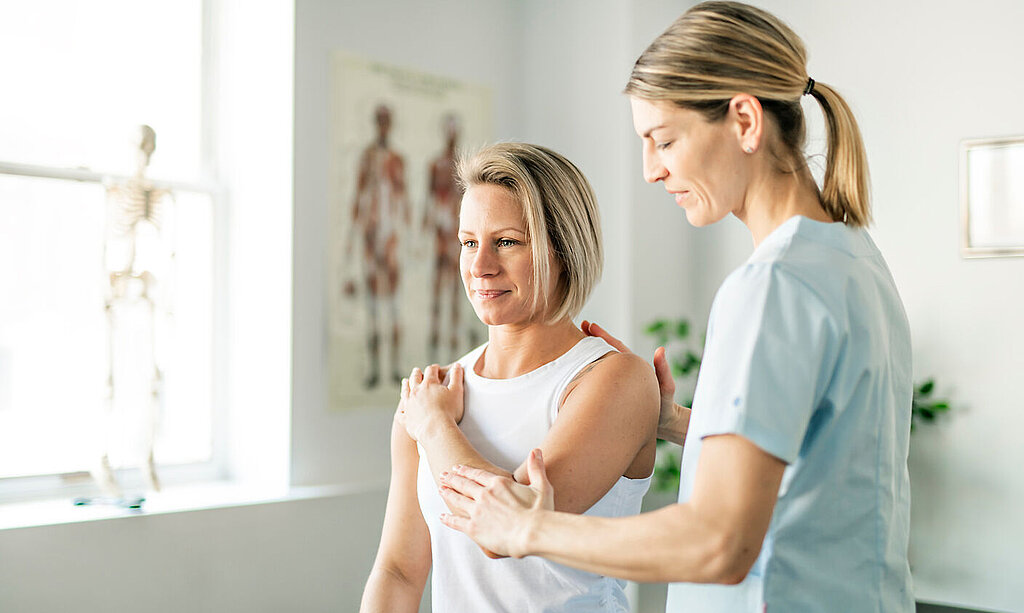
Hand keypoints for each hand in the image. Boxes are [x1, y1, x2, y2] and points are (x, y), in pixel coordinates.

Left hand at [398, 363, 464, 441]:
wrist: (436, 430)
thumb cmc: (449, 411)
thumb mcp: (457, 391)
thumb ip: (457, 377)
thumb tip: (458, 365)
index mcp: (428, 384)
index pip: (431, 371)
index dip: (434, 368)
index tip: (436, 368)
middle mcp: (416, 391)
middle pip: (415, 378)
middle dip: (417, 373)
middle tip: (417, 371)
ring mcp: (409, 404)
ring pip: (405, 391)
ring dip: (406, 385)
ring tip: (406, 381)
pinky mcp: (406, 418)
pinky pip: (401, 414)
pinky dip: (401, 411)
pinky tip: (401, 410)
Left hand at [439, 448, 552, 557]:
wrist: (533, 533)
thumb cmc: (540, 512)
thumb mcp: (542, 486)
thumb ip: (536, 468)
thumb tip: (536, 451)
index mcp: (499, 484)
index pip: (478, 474)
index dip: (466, 470)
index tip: (458, 467)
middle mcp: (485, 495)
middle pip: (464, 484)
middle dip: (453, 479)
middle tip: (443, 475)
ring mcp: (477, 511)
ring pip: (458, 499)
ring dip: (448, 493)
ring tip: (441, 489)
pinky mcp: (474, 528)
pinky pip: (457, 522)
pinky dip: (448, 518)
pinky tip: (443, 516)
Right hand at [582, 320, 680, 440]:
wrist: (665, 424)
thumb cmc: (666, 406)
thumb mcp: (666, 387)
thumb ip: (663, 370)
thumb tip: (660, 350)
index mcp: (633, 367)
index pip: (616, 348)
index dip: (603, 336)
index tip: (590, 326)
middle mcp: (624, 373)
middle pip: (606, 351)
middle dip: (594, 338)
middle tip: (581, 326)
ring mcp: (619, 383)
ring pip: (602, 365)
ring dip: (590, 354)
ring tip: (575, 344)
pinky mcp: (614, 393)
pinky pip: (600, 380)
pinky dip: (590, 371)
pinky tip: (578, 371)